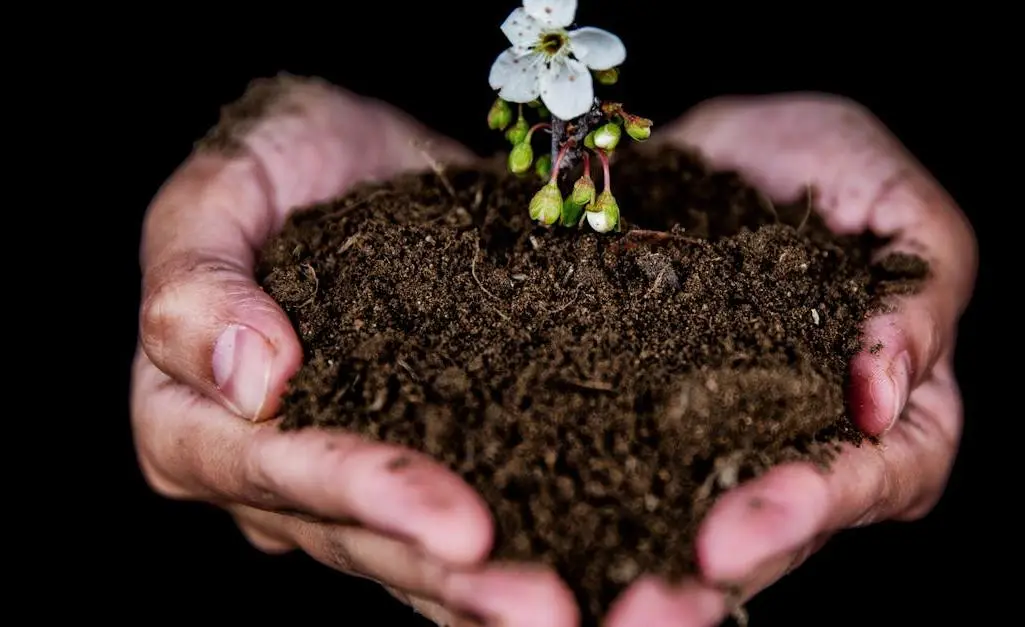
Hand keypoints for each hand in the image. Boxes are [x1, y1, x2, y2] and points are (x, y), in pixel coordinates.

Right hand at [131, 76, 578, 626]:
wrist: (359, 156)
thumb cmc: (276, 159)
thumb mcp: (221, 186)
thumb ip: (198, 278)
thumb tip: (251, 380)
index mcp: (193, 420)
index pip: (277, 473)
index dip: (367, 497)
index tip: (458, 525)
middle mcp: (268, 475)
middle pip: (356, 540)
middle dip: (449, 576)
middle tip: (546, 610)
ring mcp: (344, 480)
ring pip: (411, 555)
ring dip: (492, 591)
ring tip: (576, 615)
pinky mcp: (424, 457)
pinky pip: (470, 516)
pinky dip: (526, 546)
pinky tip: (593, 577)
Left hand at [601, 96, 977, 625]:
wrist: (726, 147)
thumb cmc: (833, 166)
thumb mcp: (898, 203)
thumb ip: (921, 288)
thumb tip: (888, 388)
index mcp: (897, 405)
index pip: (886, 475)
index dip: (828, 499)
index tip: (751, 520)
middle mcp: (812, 441)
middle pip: (792, 528)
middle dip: (738, 555)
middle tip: (676, 584)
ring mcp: (731, 438)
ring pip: (707, 521)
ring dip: (662, 561)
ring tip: (615, 590)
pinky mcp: (655, 419)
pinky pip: (631, 472)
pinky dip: (597, 503)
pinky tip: (552, 526)